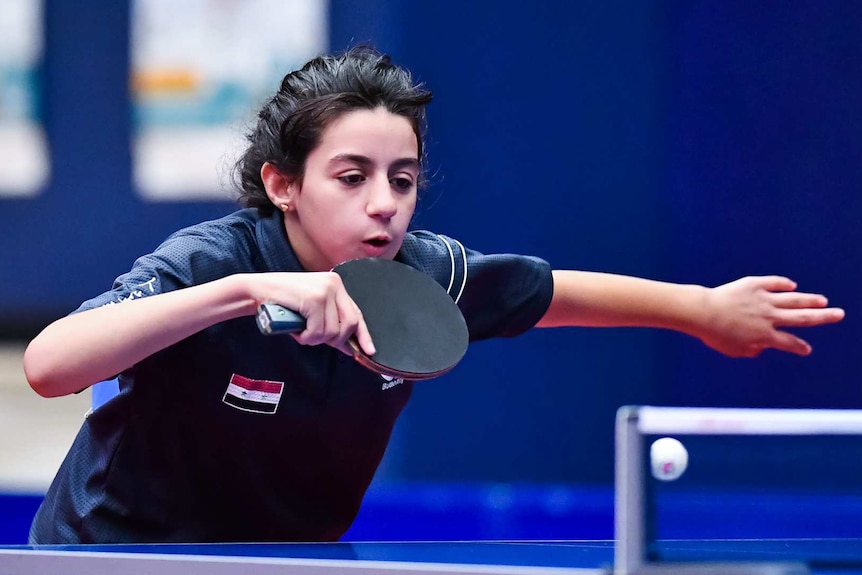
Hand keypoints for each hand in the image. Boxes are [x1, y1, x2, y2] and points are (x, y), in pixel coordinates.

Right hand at [249, 272, 374, 356]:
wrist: (257, 290)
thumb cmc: (282, 301)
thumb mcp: (312, 309)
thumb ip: (330, 322)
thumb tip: (348, 346)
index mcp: (336, 285)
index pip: (356, 313)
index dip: (363, 335)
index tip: (368, 351)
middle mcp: (334, 284)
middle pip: (349, 324)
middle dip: (335, 339)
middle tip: (315, 339)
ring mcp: (325, 290)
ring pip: (332, 331)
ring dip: (314, 339)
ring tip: (301, 330)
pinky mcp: (314, 299)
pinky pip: (318, 331)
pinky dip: (306, 337)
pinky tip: (296, 329)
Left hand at [698, 276, 843, 357]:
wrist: (702, 312)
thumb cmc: (713, 334)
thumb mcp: (732, 350)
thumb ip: (749, 351)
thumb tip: (759, 348)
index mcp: (765, 336)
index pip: (789, 342)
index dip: (799, 346)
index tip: (806, 349)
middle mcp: (769, 317)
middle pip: (802, 317)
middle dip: (823, 317)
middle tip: (839, 314)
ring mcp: (763, 299)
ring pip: (793, 299)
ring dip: (810, 299)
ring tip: (823, 300)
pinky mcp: (754, 284)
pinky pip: (773, 283)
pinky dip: (783, 284)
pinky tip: (792, 285)